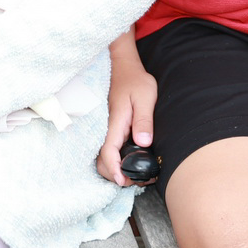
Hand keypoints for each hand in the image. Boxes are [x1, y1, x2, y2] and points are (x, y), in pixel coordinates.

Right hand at [98, 55, 156, 185]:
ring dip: (116, 170)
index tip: (123, 180)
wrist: (124, 67)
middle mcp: (109, 128)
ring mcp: (110, 129)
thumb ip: (144, 120)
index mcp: (115, 123)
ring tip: (137, 174)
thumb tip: (144, 142)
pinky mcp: (113, 129)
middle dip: (115, 175)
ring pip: (105, 157)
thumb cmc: (135, 80)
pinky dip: (118, 161)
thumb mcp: (145, 97)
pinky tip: (134, 161)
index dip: (114, 169)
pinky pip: (111, 150)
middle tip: (136, 180)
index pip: (108, 152)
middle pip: (102, 161)